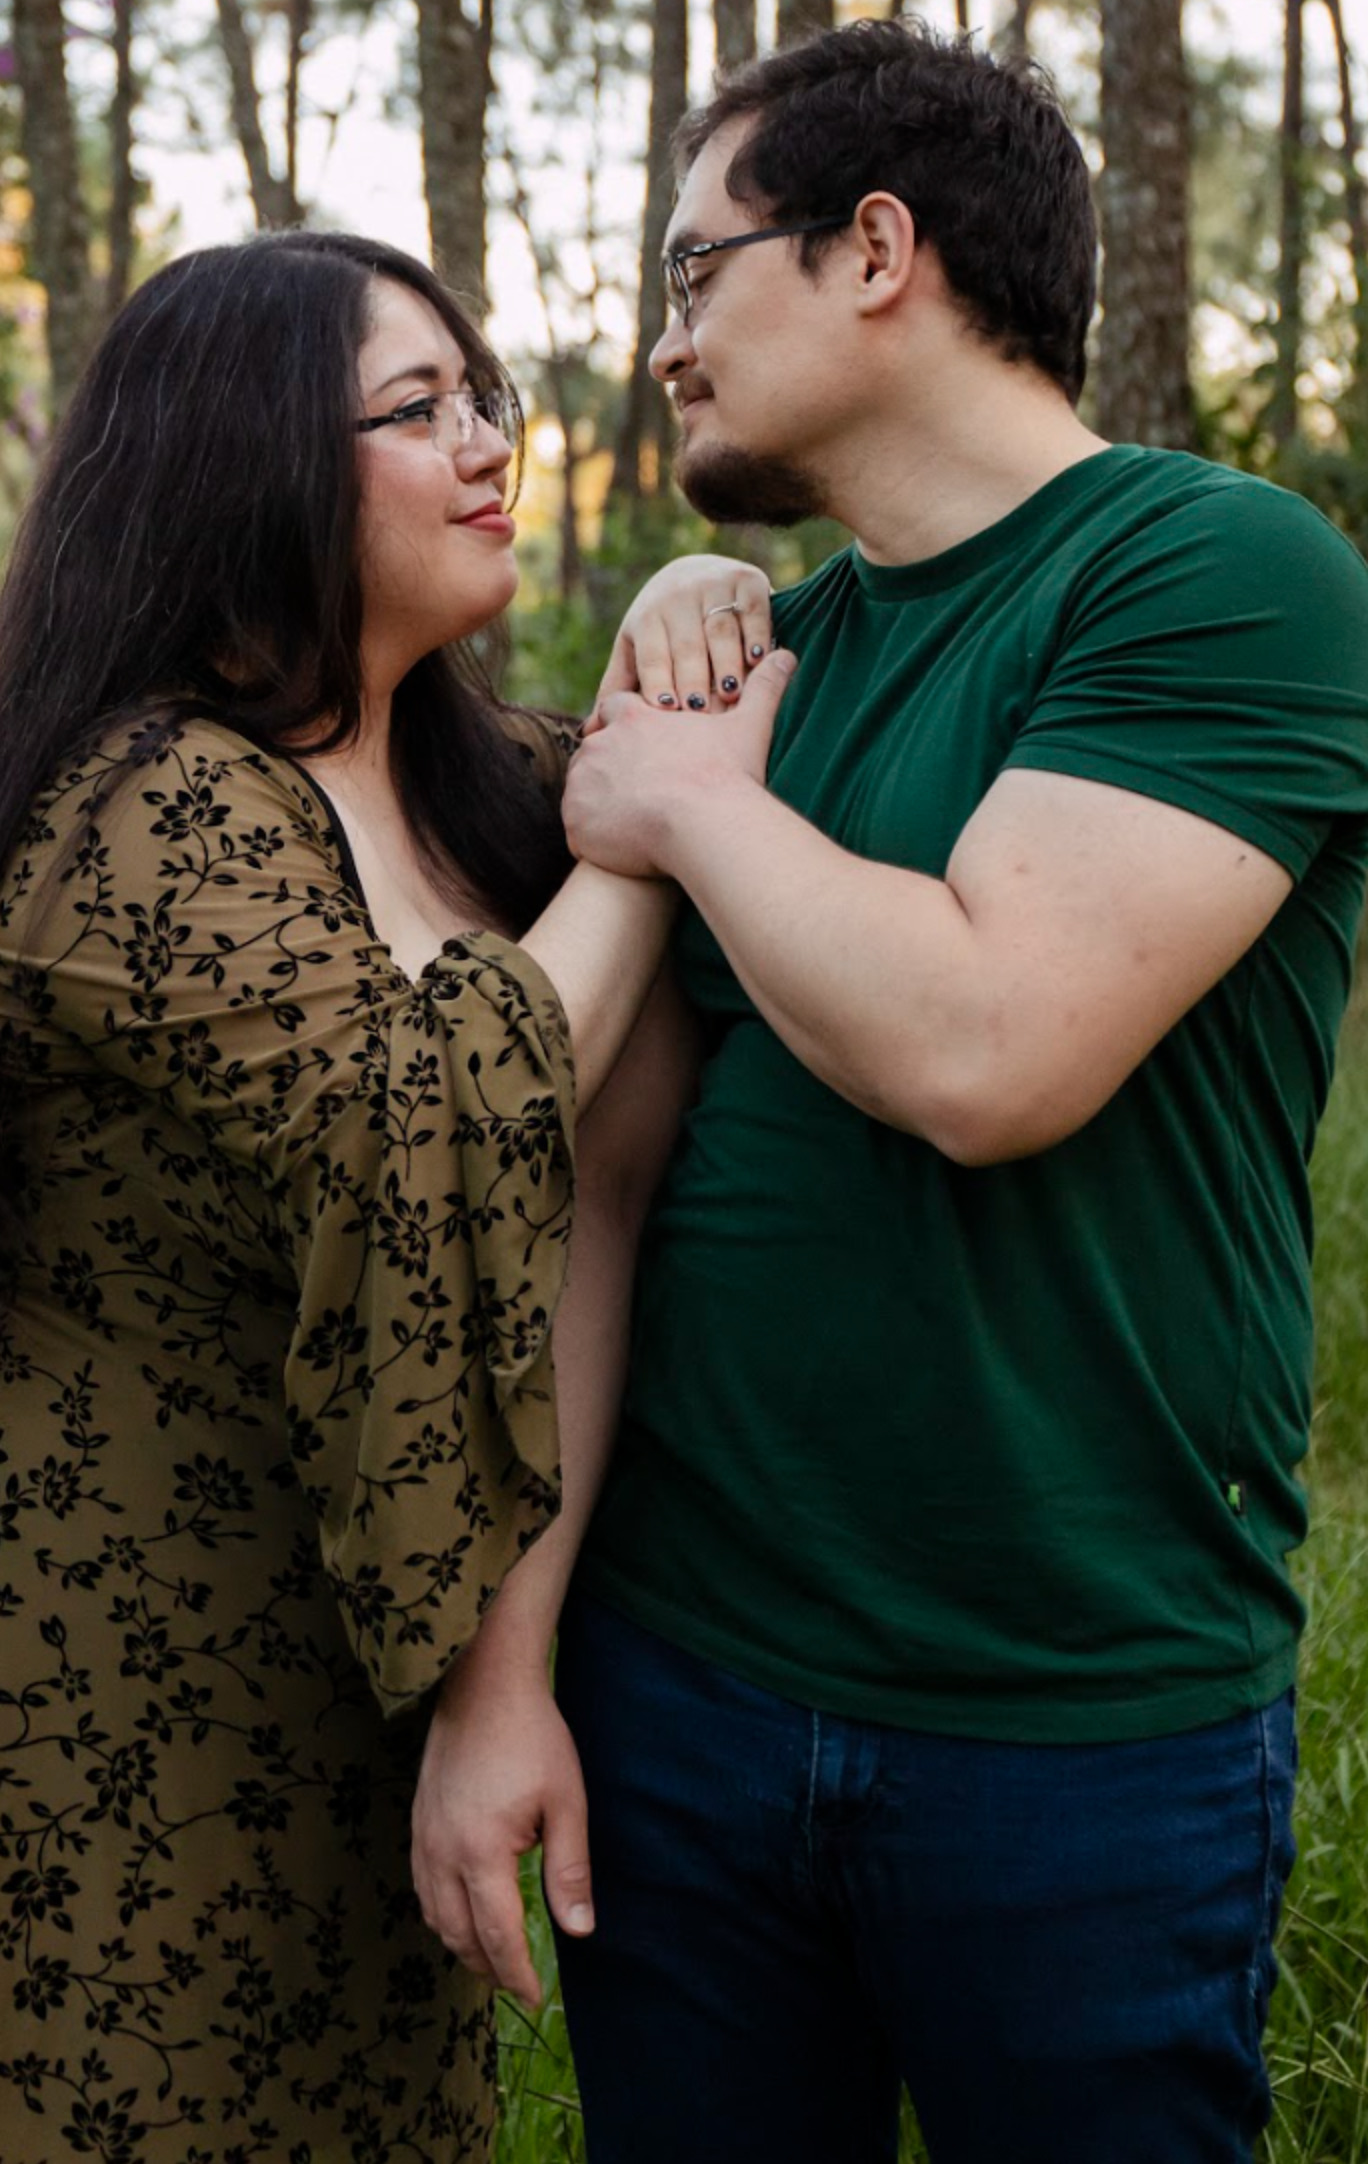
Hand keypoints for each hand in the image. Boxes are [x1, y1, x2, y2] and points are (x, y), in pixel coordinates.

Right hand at [411, 1657, 592, 2008]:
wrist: (482, 1683)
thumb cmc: (532, 1738)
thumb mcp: (566, 1802)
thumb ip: (570, 1870)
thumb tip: (580, 1931)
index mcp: (481, 1853)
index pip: (497, 1935)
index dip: (517, 1973)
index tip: (537, 1997)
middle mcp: (441, 1854)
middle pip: (459, 1935)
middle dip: (489, 1967)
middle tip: (518, 1983)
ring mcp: (423, 1838)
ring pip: (434, 1916)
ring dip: (462, 1945)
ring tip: (493, 1958)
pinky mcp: (416, 1822)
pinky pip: (422, 1888)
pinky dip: (441, 1914)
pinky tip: (462, 1913)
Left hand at [566, 648, 796, 877]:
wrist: (705, 824)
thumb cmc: (728, 775)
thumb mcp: (749, 726)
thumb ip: (764, 689)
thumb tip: (787, 654)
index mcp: (634, 718)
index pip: (614, 709)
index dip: (621, 727)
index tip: (634, 748)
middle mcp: (600, 745)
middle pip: (591, 752)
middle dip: (606, 770)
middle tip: (633, 795)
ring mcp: (583, 783)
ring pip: (580, 791)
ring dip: (597, 805)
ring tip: (627, 827)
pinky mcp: (577, 823)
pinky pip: (576, 832)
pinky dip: (593, 841)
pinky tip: (618, 851)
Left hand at [596, 554, 772, 715]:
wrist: (695, 571)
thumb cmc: (662, 630)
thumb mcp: (635, 651)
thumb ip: (618, 689)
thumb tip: (587, 733)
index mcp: (647, 618)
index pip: (652, 654)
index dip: (658, 679)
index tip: (666, 708)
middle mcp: (677, 597)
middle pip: (686, 645)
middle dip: (693, 678)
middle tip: (700, 712)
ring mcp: (713, 585)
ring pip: (720, 628)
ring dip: (726, 661)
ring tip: (731, 692)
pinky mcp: (747, 579)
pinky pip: (753, 609)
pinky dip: (756, 633)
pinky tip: (758, 660)